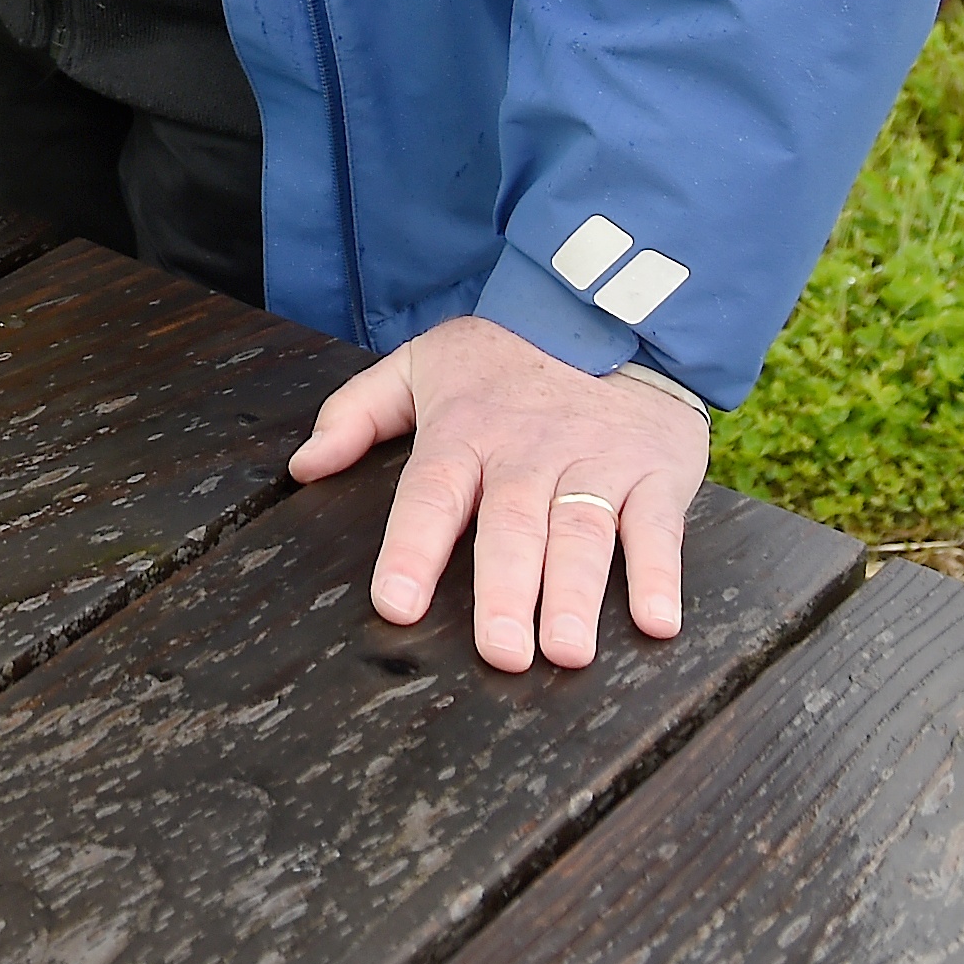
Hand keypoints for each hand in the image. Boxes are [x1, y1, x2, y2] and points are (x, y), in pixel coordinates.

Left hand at [286, 313, 708, 671]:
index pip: (431, 495)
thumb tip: (303, 465)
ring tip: (567, 652)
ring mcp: (595, 465)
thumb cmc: (503, 357)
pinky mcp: (654, 473)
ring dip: (575, 595)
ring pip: (582, 534)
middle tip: (501, 654)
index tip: (397, 606)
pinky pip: (658, 529)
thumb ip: (356, 413)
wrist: (607, 309)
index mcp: (465, 433)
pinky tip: (656, 622)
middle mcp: (528, 455)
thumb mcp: (419, 364)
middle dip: (505, 592)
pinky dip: (660, 576)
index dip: (412, 551)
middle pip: (512, 528)